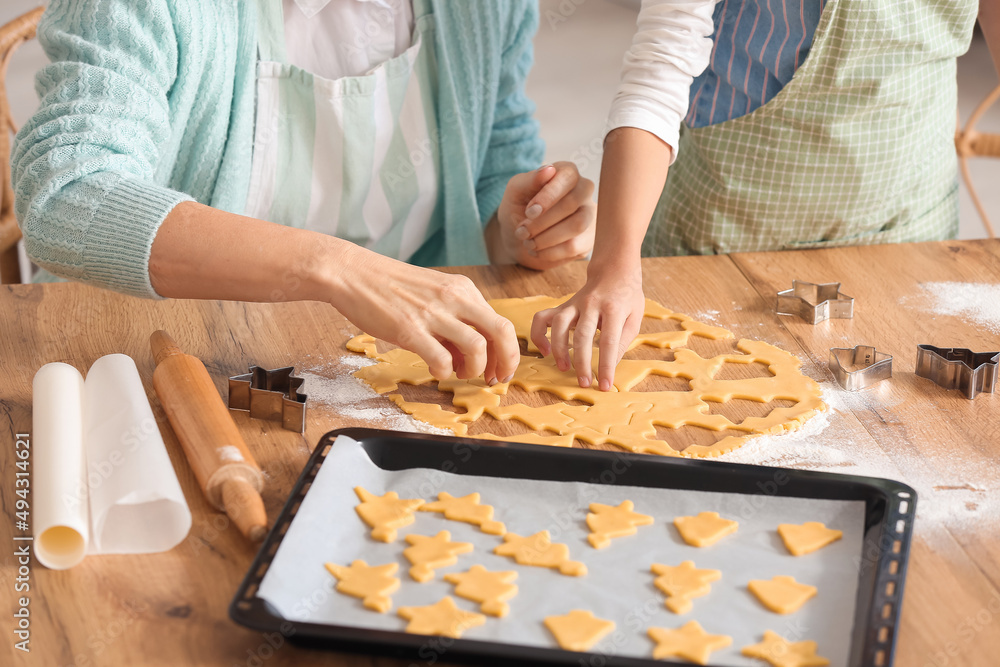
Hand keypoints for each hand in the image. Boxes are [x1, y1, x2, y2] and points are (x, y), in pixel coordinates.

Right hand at [330, 247, 519, 384]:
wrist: (353, 273)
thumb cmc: (391, 286)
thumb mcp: (434, 293)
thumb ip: (455, 319)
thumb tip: (471, 354)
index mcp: (463, 289)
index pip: (501, 323)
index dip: (507, 352)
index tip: (499, 368)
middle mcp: (453, 298)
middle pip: (501, 333)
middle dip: (505, 362)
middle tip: (494, 379)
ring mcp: (432, 313)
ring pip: (477, 348)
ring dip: (474, 369)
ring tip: (459, 372)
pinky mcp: (409, 329)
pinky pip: (442, 360)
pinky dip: (444, 372)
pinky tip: (435, 369)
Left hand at [489, 162, 595, 269]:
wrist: (519, 237)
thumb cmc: (518, 208)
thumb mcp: (515, 191)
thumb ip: (529, 179)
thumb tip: (549, 170)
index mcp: (566, 173)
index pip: (568, 177)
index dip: (549, 195)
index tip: (529, 212)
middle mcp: (582, 191)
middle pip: (573, 202)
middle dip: (543, 221)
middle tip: (523, 231)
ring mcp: (589, 215)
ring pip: (577, 225)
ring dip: (546, 237)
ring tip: (528, 242)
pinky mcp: (588, 238)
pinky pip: (575, 246)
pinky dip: (550, 252)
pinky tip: (537, 250)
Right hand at [530, 260, 644, 390]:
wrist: (613, 271)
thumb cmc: (627, 298)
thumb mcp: (634, 318)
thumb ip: (622, 341)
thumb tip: (610, 365)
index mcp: (613, 308)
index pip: (609, 341)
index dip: (606, 365)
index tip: (605, 386)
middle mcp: (591, 304)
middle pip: (582, 335)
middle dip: (582, 362)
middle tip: (584, 383)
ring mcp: (574, 304)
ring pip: (559, 325)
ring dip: (559, 349)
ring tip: (564, 368)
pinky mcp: (562, 306)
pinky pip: (542, 318)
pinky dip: (539, 335)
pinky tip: (545, 350)